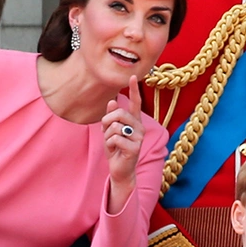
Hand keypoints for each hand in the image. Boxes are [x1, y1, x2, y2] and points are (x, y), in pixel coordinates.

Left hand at [101, 75, 143, 212]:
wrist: (120, 170)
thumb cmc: (116, 149)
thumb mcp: (110, 131)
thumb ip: (111, 117)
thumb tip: (112, 101)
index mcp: (134, 121)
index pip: (135, 103)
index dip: (134, 90)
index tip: (132, 76)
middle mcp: (139, 127)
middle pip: (119, 113)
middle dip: (106, 122)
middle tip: (105, 131)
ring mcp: (138, 137)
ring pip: (115, 126)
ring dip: (107, 136)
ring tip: (112, 144)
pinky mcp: (134, 148)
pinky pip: (115, 138)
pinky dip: (109, 144)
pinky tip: (115, 151)